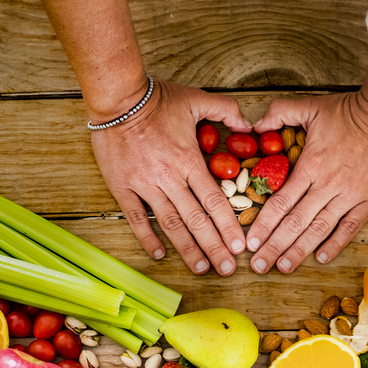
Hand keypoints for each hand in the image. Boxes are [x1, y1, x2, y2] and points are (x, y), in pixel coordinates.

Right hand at [90, 80, 251, 274]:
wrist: (117, 98)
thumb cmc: (157, 99)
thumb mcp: (197, 99)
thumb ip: (227, 110)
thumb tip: (250, 124)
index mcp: (189, 161)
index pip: (215, 202)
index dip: (229, 226)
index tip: (240, 246)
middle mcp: (169, 178)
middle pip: (196, 220)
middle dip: (214, 247)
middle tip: (227, 269)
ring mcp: (145, 185)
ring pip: (171, 224)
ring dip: (187, 249)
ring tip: (201, 268)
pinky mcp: (122, 187)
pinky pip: (136, 218)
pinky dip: (147, 237)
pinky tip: (158, 254)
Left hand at [245, 90, 367, 273]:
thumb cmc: (348, 111)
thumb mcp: (309, 106)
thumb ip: (278, 113)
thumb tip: (253, 124)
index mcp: (310, 166)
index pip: (280, 202)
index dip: (264, 225)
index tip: (250, 243)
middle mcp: (327, 185)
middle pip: (296, 223)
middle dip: (274, 246)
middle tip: (258, 265)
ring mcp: (350, 195)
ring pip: (320, 229)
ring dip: (300, 251)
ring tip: (283, 268)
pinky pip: (350, 227)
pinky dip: (335, 244)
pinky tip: (321, 259)